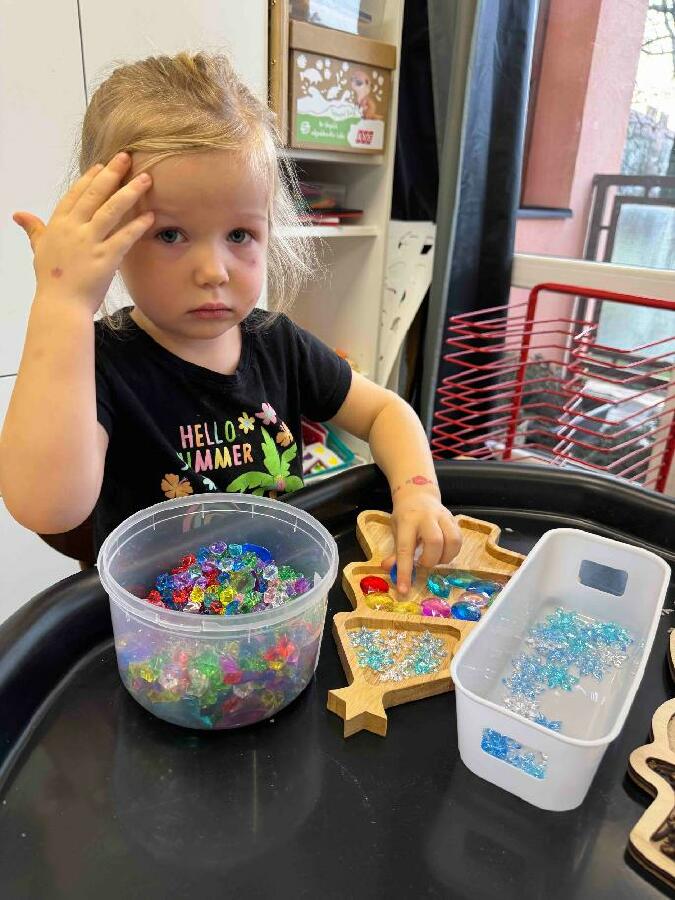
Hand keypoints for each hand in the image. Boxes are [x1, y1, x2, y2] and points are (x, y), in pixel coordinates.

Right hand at [12, 152, 153, 313]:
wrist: (60, 306)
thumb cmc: (51, 280)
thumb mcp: (39, 250)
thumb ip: (34, 229)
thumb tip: (19, 214)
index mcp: (57, 225)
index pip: (75, 195)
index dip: (90, 179)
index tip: (103, 166)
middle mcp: (73, 230)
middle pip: (95, 195)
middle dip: (112, 174)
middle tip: (127, 158)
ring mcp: (89, 243)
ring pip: (111, 210)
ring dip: (130, 192)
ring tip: (146, 179)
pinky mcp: (105, 259)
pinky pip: (124, 237)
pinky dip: (137, 225)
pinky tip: (150, 215)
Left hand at [382, 487, 462, 593]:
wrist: (418, 494)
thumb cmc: (405, 517)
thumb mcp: (396, 531)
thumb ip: (395, 552)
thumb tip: (388, 568)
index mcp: (407, 521)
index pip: (405, 549)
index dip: (405, 572)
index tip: (405, 590)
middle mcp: (426, 517)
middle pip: (435, 541)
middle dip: (431, 560)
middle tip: (425, 563)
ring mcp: (443, 517)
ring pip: (453, 540)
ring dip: (446, 557)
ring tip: (437, 558)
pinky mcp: (454, 520)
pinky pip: (459, 539)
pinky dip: (453, 552)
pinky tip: (444, 552)